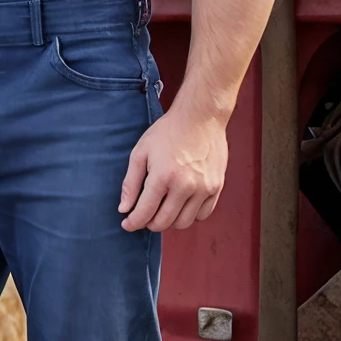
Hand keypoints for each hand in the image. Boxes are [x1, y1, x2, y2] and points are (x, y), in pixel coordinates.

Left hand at [119, 108, 227, 232]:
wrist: (201, 117)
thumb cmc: (168, 132)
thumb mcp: (141, 152)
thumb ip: (130, 183)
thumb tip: (124, 209)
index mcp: (163, 176)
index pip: (145, 213)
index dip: (132, 223)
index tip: (127, 224)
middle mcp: (186, 185)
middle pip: (164, 223)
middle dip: (149, 224)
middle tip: (143, 216)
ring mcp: (204, 188)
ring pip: (184, 223)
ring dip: (169, 222)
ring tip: (162, 210)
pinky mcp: (217, 187)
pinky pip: (202, 215)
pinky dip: (189, 215)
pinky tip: (180, 204)